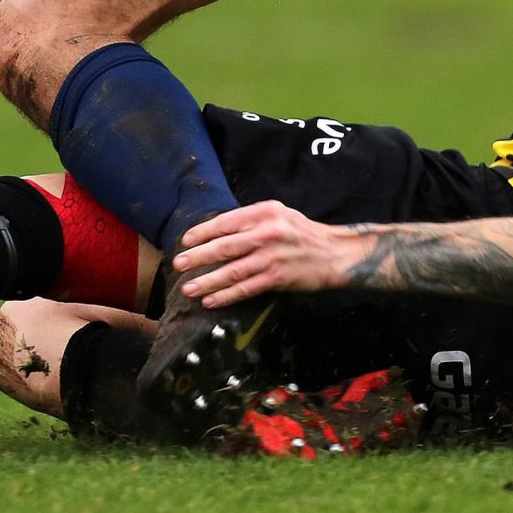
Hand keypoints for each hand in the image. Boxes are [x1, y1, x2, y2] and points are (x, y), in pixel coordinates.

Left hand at [173, 201, 354, 307]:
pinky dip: (226, 296)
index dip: (202, 232)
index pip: (225, 222)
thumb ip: (251, 220)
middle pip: (224, 246)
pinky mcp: (277, 278)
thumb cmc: (302, 232)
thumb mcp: (279, 214)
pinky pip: (246, 289)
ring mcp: (272, 257)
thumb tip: (218, 230)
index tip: (185, 241)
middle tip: (178, 264)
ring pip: (232, 271)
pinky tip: (211, 300)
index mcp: (264, 212)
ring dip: (207, 281)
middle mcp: (266, 233)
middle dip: (198, 257)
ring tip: (188, 288)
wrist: (334, 253)